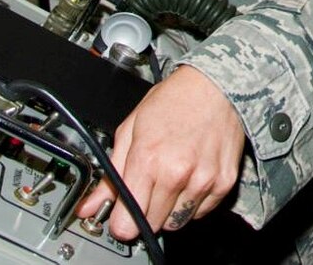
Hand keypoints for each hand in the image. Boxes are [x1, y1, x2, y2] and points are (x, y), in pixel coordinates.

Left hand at [74, 65, 246, 241]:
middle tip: (147, 189)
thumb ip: (110, 173)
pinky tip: (190, 177)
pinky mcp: (223, 182)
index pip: (127, 224)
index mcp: (148, 160)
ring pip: (176, 223)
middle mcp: (176, 173)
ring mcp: (203, 180)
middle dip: (144, 213)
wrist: (213, 85)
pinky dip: (192, 202)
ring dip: (169, 209)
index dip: (120, 222)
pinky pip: (200, 212)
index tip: (121, 215)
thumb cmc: (172, 101)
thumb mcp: (131, 130)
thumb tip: (89, 206)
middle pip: (151, 226)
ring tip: (170, 180)